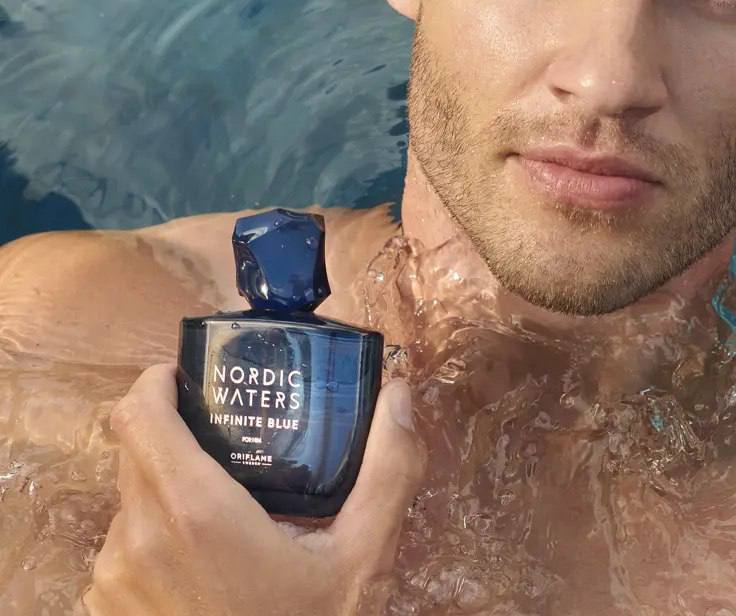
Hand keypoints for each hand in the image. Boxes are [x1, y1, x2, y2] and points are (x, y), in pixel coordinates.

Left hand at [83, 363, 424, 615]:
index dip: (156, 382)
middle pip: (137, 451)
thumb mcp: (360, 559)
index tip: (190, 376)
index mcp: (192, 512)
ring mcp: (110, 582)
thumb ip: (386, 471)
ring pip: (131, 501)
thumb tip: (398, 394)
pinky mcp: (103, 611)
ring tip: (226, 505)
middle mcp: (135, 539)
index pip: (137, 414)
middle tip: (230, 437)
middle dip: (177, 431)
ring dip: (167, 488)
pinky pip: (122, 547)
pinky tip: (202, 563)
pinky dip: (153, 537)